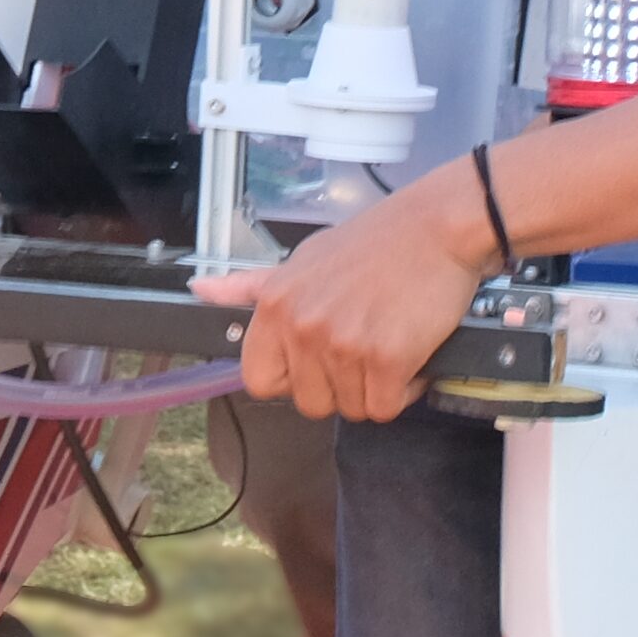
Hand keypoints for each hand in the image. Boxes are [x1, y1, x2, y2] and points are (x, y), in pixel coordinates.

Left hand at [195, 172, 499, 423]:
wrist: (437, 227)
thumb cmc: (375, 243)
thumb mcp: (303, 259)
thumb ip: (252, 285)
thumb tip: (200, 288)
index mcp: (275, 305)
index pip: (259, 381)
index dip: (291, 378)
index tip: (316, 360)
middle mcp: (303, 327)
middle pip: (310, 403)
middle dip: (339, 385)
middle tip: (363, 347)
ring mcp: (343, 344)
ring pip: (351, 408)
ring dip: (374, 387)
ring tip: (389, 343)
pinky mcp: (386, 359)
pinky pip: (385, 407)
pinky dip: (403, 390)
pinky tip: (411, 355)